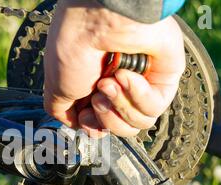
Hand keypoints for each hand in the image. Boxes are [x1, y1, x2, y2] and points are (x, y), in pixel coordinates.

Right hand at [44, 0, 185, 136]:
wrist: (96, 20)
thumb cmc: (75, 47)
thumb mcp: (56, 89)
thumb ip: (64, 112)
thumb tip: (78, 125)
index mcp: (95, 89)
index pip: (102, 125)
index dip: (93, 126)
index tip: (85, 116)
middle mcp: (118, 87)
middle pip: (120, 128)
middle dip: (106, 117)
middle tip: (97, 96)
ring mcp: (142, 83)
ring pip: (139, 122)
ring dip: (120, 106)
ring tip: (110, 82)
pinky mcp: (163, 79)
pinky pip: (154, 107)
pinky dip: (137, 95)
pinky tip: (126, 74)